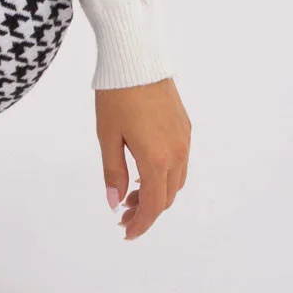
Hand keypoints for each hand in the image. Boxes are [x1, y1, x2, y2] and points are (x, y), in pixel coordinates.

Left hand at [95, 79, 190, 240]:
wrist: (136, 59)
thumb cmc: (116, 96)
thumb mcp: (108, 136)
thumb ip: (113, 172)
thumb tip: (115, 203)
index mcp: (157, 158)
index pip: (154, 205)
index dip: (141, 224)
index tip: (126, 233)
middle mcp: (177, 152)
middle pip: (167, 196)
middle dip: (146, 211)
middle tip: (122, 214)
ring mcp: (184, 139)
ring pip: (176, 181)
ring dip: (156, 194)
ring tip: (131, 195)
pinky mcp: (185, 128)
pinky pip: (180, 163)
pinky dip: (164, 176)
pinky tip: (144, 172)